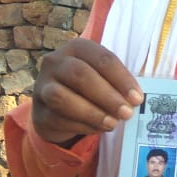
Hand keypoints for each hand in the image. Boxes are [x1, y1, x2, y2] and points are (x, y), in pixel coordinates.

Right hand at [30, 38, 144, 145]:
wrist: (56, 107)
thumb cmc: (87, 87)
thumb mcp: (101, 77)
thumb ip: (116, 84)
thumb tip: (135, 100)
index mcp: (76, 47)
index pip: (102, 59)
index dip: (122, 79)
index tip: (137, 98)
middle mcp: (55, 62)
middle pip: (81, 75)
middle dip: (107, 96)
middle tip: (127, 113)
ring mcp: (43, 86)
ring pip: (63, 98)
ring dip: (92, 112)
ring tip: (112, 123)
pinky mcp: (39, 112)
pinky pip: (59, 119)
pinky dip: (82, 125)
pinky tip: (99, 129)